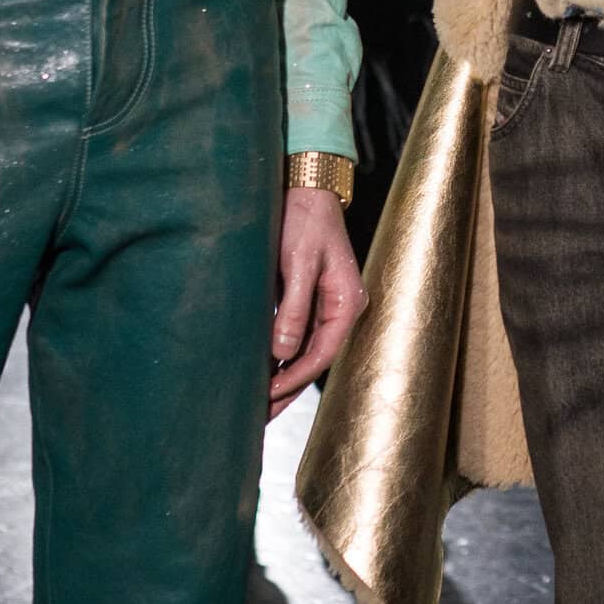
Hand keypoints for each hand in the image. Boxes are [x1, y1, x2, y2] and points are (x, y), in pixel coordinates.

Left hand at [268, 187, 366, 420]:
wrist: (303, 184)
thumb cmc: (303, 217)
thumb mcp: (298, 261)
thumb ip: (293, 307)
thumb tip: (282, 352)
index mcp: (346, 301)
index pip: (322, 353)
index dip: (294, 378)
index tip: (268, 395)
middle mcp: (338, 308)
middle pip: (313, 360)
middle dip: (287, 389)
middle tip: (259, 418)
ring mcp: (323, 304)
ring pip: (302, 351)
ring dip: (280, 376)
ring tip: (256, 405)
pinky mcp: (305, 297)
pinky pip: (294, 335)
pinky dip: (277, 355)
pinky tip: (259, 371)